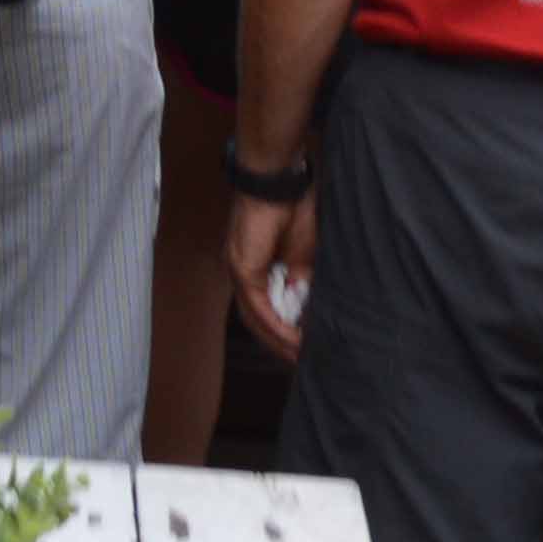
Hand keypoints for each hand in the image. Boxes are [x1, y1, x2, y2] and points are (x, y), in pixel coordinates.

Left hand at [224, 182, 319, 360]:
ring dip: (277, 338)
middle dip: (279, 342)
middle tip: (300, 360)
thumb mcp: (304, 255)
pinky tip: (291, 337)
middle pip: (256, 318)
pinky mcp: (241, 266)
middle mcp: (241, 271)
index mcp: (255, 266)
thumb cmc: (293, 208)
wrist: (278, 181)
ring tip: (299, 354)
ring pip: (254, 317)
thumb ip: (301, 281)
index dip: (281, 330)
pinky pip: (256, 305)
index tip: (302, 347)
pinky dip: (274, 324)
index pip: (264, 308)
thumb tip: (304, 308)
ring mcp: (238, 269)